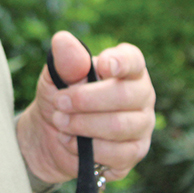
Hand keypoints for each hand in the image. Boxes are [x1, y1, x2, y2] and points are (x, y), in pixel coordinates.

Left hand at [17, 31, 154, 185]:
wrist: (52, 135)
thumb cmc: (60, 97)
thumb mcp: (54, 77)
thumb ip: (63, 61)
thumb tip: (62, 39)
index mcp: (126, 68)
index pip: (133, 60)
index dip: (121, 62)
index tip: (103, 65)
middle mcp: (141, 94)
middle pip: (124, 95)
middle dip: (85, 99)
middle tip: (58, 101)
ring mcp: (142, 124)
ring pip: (119, 125)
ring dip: (82, 124)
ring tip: (59, 121)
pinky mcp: (135, 151)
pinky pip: (117, 153)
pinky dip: (88, 148)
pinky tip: (70, 141)